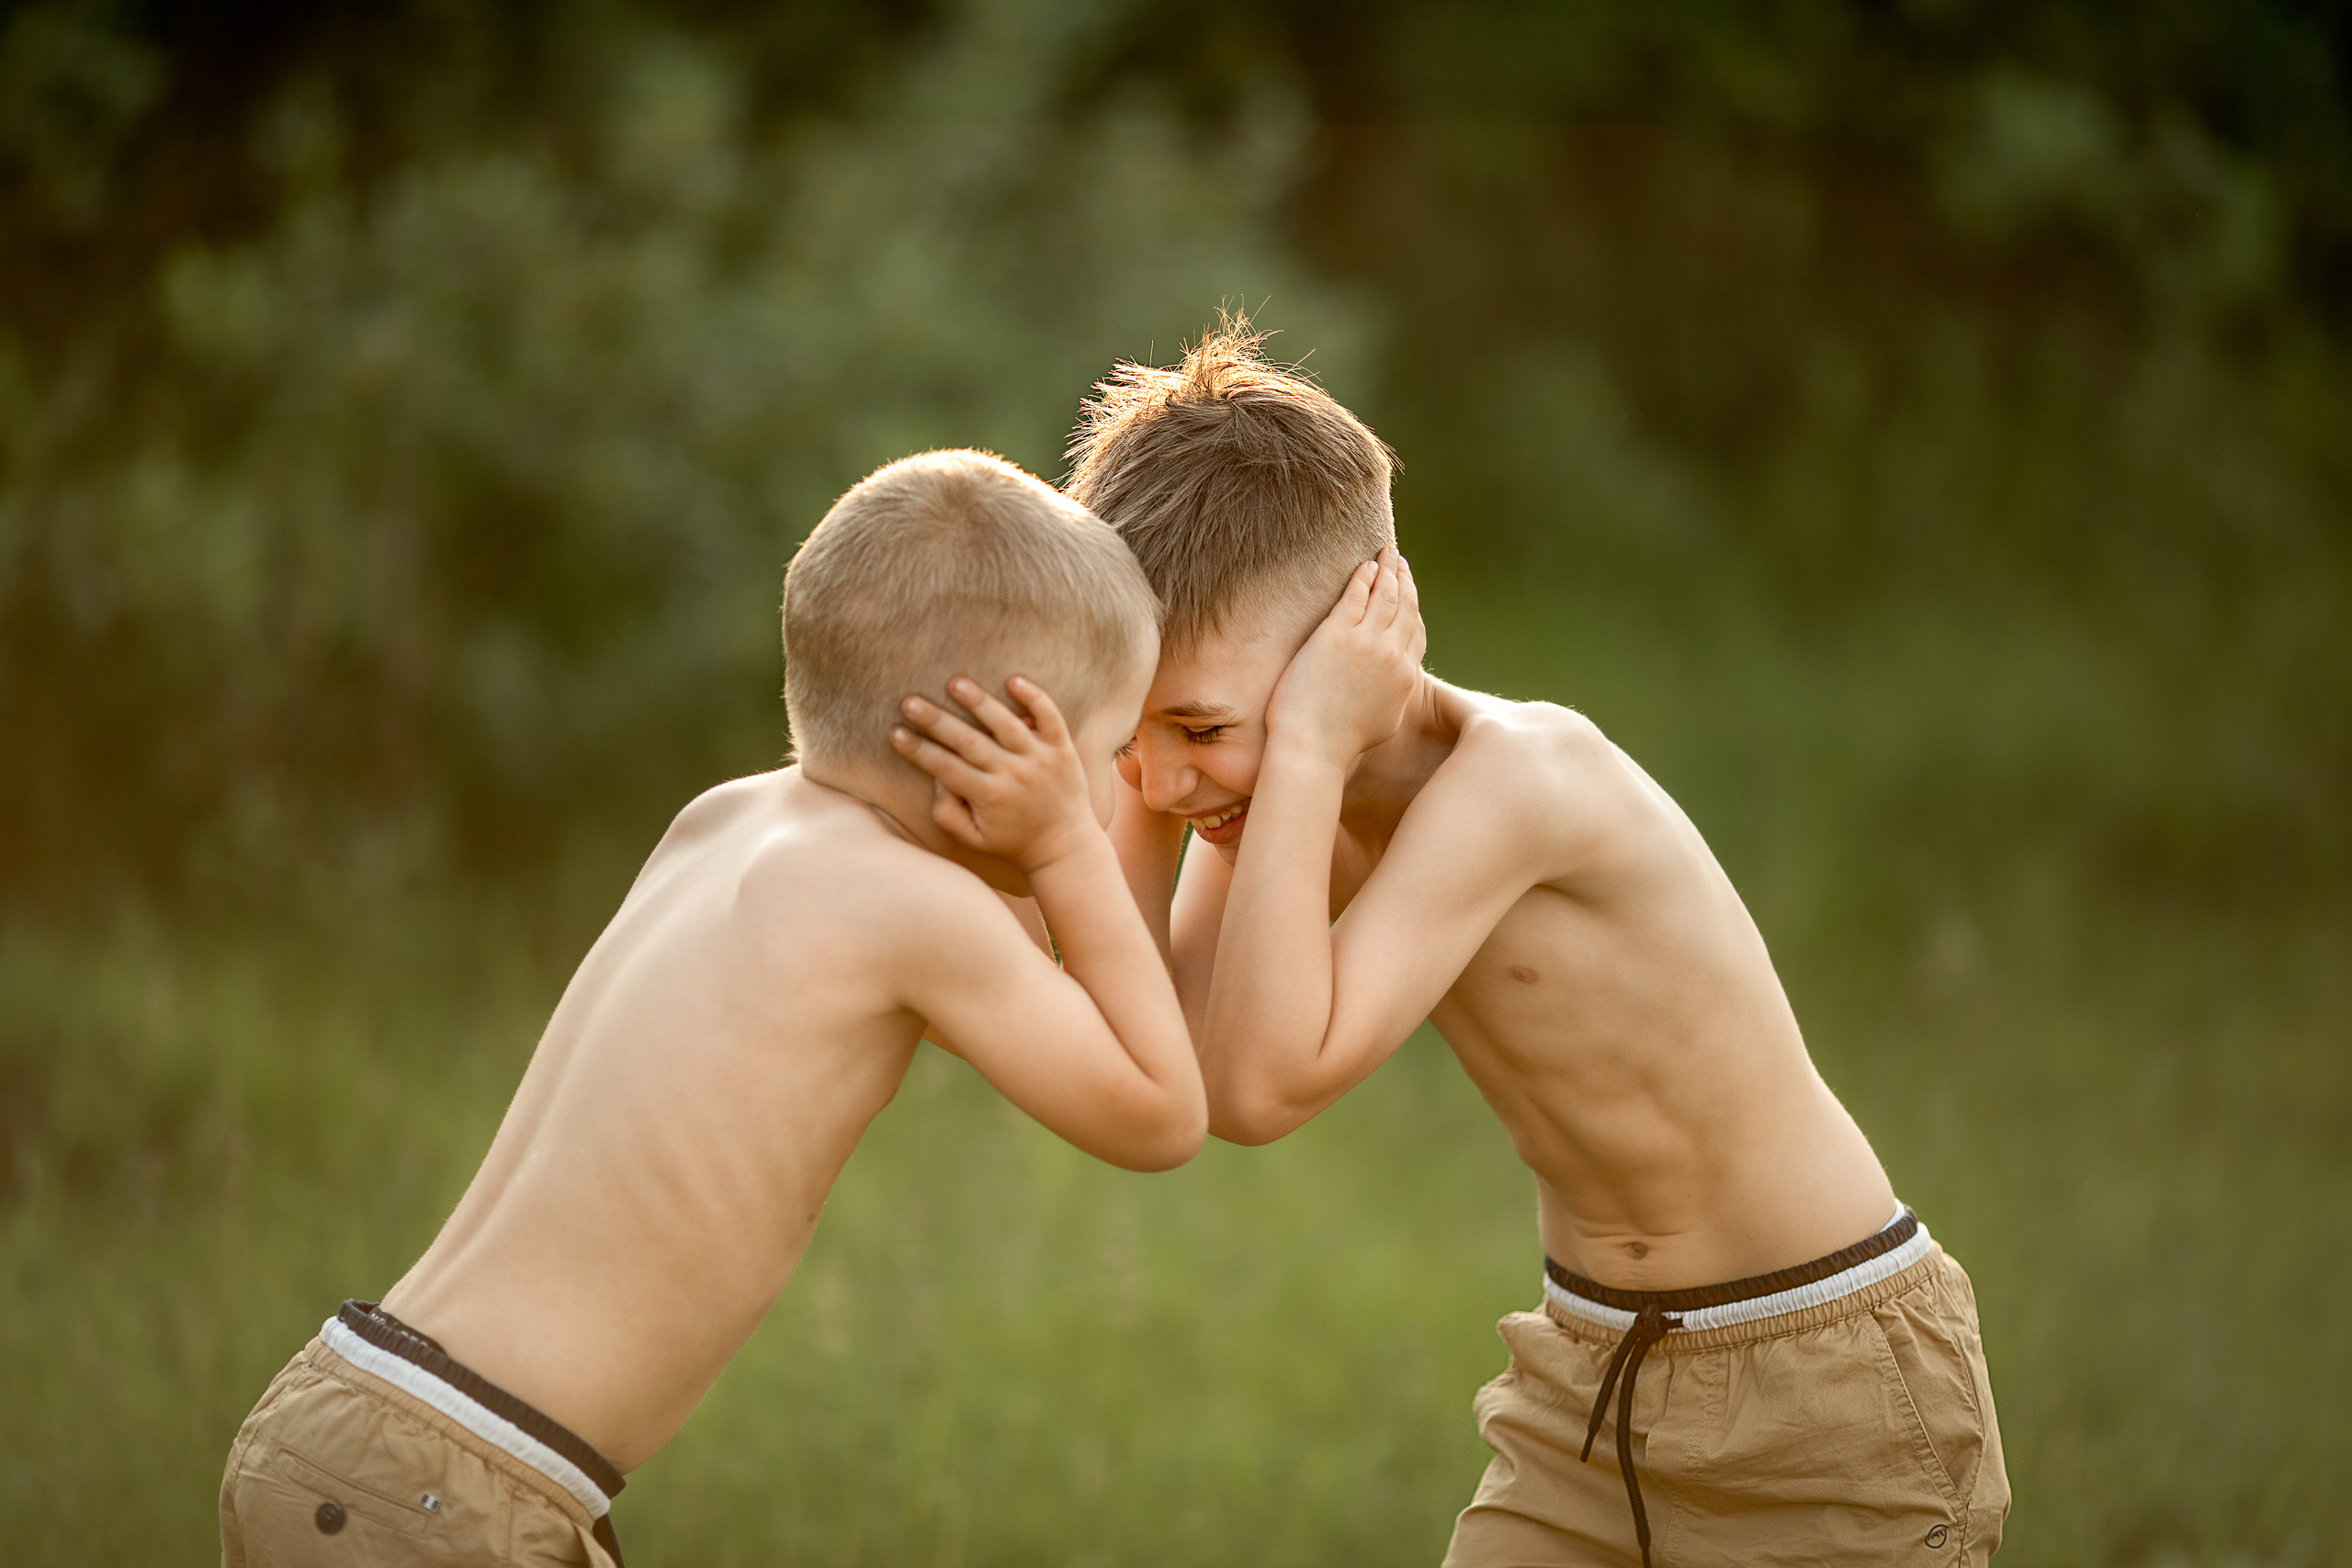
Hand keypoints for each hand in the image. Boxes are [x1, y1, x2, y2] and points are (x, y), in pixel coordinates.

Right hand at [891, 675, 1099, 872]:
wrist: (1065, 845)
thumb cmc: (1012, 841)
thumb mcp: (973, 839)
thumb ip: (947, 813)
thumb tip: (937, 778)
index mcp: (988, 796)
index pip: (945, 767)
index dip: (917, 750)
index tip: (895, 732)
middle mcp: (1013, 774)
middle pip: (968, 741)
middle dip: (936, 720)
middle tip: (909, 701)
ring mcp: (1039, 759)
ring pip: (1005, 723)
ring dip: (979, 702)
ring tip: (955, 683)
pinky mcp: (1061, 748)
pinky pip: (1049, 717)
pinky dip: (1034, 698)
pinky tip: (1013, 679)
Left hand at [1265, 548, 1425, 761]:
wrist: (1313, 748)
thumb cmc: (1339, 743)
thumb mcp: (1383, 722)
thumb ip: (1394, 697)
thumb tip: (1396, 687)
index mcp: (1407, 678)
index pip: (1417, 633)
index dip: (1414, 609)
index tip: (1410, 593)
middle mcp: (1393, 656)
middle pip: (1407, 607)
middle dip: (1405, 580)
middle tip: (1400, 562)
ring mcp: (1366, 643)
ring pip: (1385, 595)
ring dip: (1388, 570)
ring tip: (1386, 554)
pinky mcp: (1337, 635)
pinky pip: (1356, 596)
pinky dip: (1364, 578)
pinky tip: (1365, 566)